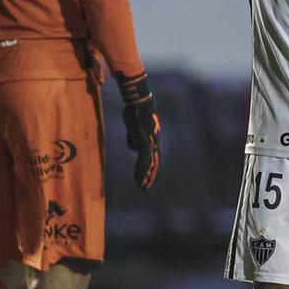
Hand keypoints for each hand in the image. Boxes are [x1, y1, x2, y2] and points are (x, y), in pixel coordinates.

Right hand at [117, 72, 161, 189]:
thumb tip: (134, 145)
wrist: (139, 101)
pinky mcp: (146, 141)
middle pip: (154, 161)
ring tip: (142, 187)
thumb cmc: (135, 109)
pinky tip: (140, 179)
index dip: (150, 166)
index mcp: (152, 137)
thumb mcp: (134, 125)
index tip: (147, 175)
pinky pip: (145, 160)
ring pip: (150, 163)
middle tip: (146, 187)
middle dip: (150, 175)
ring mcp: (151, 141)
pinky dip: (142, 170)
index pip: (153, 155)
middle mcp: (154, 140)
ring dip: (146, 176)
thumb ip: (135, 136)